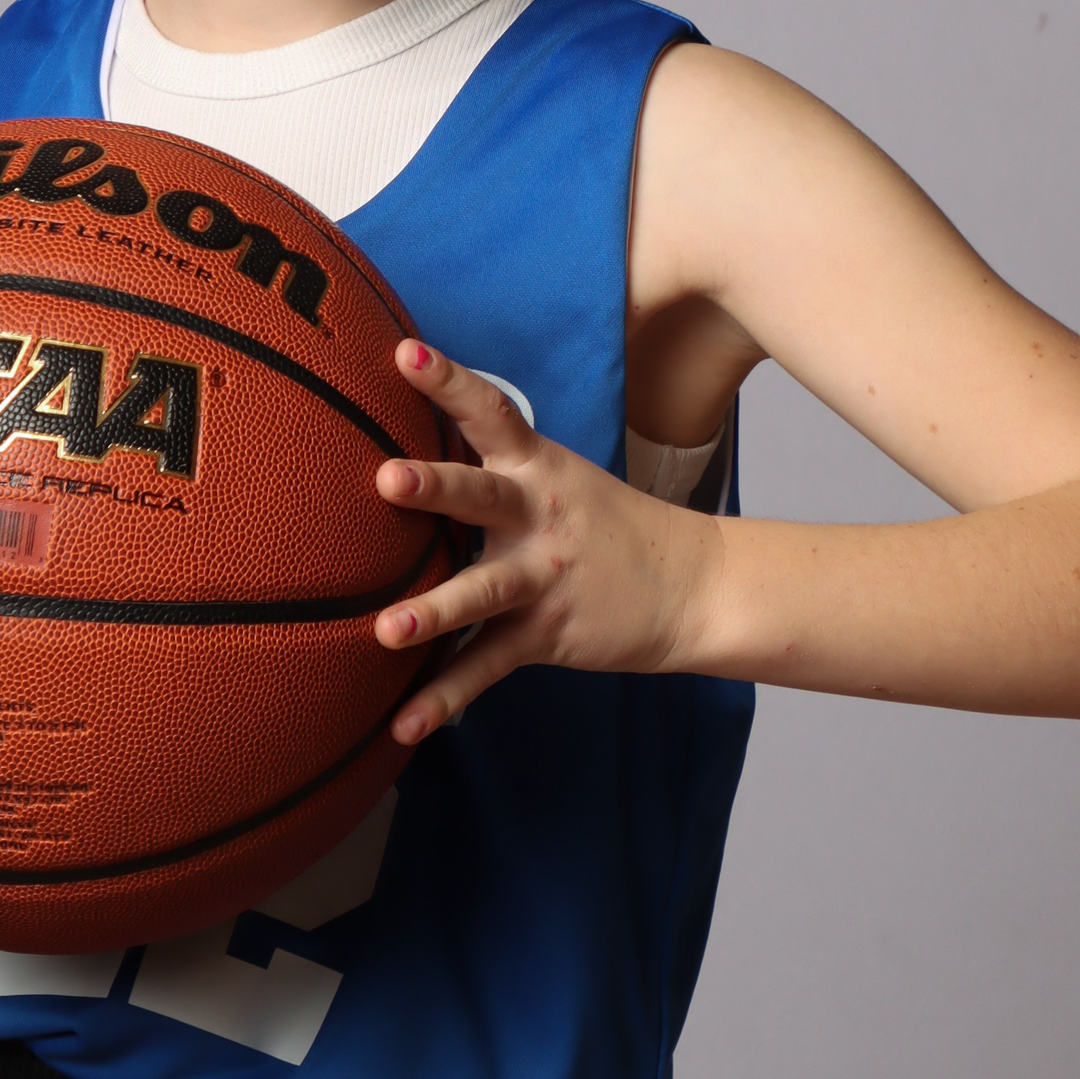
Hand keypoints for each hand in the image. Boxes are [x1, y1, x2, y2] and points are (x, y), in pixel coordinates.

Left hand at [373, 343, 719, 740]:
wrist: (693, 586)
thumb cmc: (606, 526)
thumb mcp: (558, 478)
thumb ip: (491, 464)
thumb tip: (409, 441)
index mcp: (536, 468)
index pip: (490, 412)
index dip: (448, 381)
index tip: (405, 352)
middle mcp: (536, 516)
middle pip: (481, 496)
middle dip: (434, 487)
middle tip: (387, 478)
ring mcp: (541, 578)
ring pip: (482, 592)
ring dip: (434, 611)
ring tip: (386, 629)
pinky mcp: (545, 634)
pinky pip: (487, 668)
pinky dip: (445, 699)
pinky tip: (404, 727)